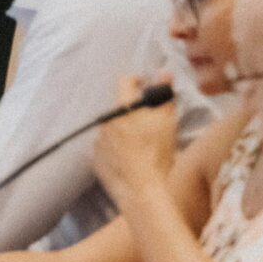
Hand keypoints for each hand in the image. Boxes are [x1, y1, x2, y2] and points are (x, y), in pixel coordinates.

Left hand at [93, 72, 179, 198]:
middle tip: (150, 121)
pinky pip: (106, 145)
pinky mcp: (96, 158)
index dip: (137, 80)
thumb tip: (164, 72)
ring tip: (142, 144)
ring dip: (125, 130)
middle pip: (120, 107)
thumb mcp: (167, 122)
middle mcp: (106, 121)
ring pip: (113, 127)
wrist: (142, 189)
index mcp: (123, 108)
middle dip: (134, 110)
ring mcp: (98, 140)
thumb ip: (164, 94)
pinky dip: (117, 147)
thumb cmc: (157, 155)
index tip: (145, 85)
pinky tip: (132, 157)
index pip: (125, 81)